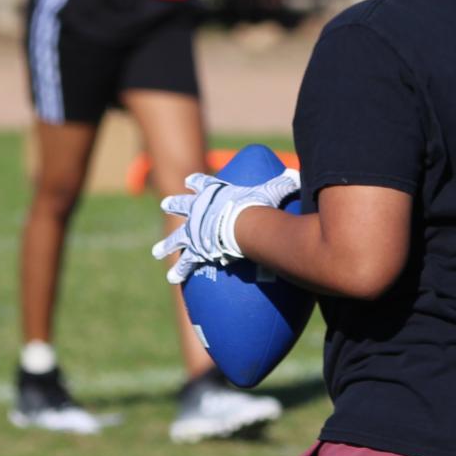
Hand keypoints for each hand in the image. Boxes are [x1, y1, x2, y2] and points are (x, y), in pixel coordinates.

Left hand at [151, 170, 299, 284]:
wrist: (239, 222)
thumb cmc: (255, 205)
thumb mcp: (271, 190)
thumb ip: (284, 184)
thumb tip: (299, 177)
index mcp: (215, 193)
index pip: (204, 183)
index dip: (197, 182)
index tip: (189, 180)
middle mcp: (199, 209)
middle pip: (183, 205)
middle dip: (174, 204)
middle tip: (165, 203)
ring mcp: (194, 230)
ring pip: (177, 237)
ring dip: (166, 245)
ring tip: (156, 252)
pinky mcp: (194, 248)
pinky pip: (186, 262)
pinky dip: (180, 270)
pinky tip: (171, 278)